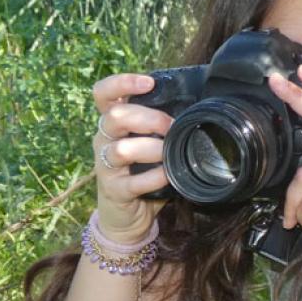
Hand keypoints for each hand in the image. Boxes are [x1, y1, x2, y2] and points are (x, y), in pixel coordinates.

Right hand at [91, 73, 173, 243]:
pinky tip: (167, 175)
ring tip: (168, 152)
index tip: (148, 83)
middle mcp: (103, 141)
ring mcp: (105, 166)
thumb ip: (159, 124)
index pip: (103, 94)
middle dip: (148, 118)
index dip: (122, 83)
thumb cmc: (141, 172)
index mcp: (111, 123)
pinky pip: (134, 182)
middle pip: (115, 116)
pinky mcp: (114, 190)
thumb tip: (198, 104)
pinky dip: (155, 177)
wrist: (125, 217)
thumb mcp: (146, 142)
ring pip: (121, 149)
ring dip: (151, 148)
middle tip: (170, 126)